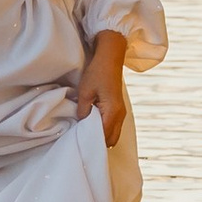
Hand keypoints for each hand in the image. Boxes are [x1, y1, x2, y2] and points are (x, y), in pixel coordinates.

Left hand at [74, 30, 126, 147]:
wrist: (110, 58)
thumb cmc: (98, 73)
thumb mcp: (85, 92)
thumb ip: (83, 111)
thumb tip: (81, 124)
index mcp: (112, 112)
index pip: (103, 136)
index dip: (92, 142)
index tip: (80, 143)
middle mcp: (120, 115)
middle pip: (111, 140)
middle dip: (98, 142)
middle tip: (83, 139)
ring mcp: (121, 112)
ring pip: (114, 134)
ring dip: (102, 136)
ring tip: (87, 132)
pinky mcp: (119, 109)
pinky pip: (114, 126)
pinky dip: (105, 129)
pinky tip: (93, 124)